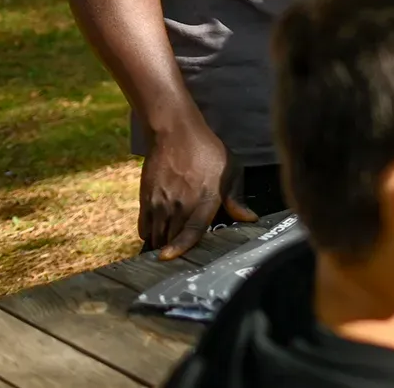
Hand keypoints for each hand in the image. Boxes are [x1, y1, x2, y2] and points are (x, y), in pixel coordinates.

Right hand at [140, 118, 254, 258]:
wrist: (175, 133)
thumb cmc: (208, 151)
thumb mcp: (231, 170)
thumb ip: (236, 198)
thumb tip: (249, 219)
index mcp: (204, 199)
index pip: (191, 231)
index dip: (181, 247)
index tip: (170, 258)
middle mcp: (180, 204)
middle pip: (171, 238)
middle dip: (175, 250)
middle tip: (181, 260)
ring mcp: (160, 202)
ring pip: (156, 235)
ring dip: (161, 244)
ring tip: (168, 250)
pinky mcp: (146, 199)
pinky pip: (144, 226)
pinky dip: (149, 234)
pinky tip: (158, 234)